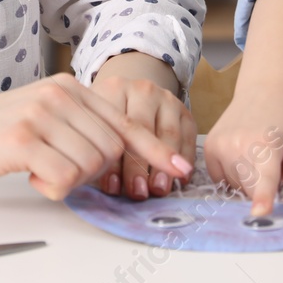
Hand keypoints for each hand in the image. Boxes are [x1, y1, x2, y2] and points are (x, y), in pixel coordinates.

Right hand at [0, 73, 192, 199]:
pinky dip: (52, 187)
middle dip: (94, 173)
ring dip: (70, 181)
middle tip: (58, 172)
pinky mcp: (22, 138)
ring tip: (39, 170)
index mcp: (70, 88)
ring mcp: (41, 114)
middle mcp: (59, 94)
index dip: (156, 149)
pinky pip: (64, 176)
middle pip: (112, 149)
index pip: (125, 122)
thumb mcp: (44, 119)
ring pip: (91, 165)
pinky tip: (30, 176)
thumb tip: (118, 154)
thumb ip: (80, 128)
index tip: (181, 169)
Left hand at [86, 74, 197, 200]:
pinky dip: (184, 160)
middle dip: (140, 166)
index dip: (114, 161)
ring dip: (164, 166)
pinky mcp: (184, 111)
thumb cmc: (106, 118)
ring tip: (159, 189)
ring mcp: (166, 98)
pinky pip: (188, 136)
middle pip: (142, 130)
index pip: (113, 127)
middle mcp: (142, 90)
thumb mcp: (94, 123)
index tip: (113, 188)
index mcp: (113, 89)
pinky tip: (179, 180)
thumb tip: (105, 186)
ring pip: (168, 133)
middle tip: (138, 192)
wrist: (131, 95)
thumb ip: (95, 148)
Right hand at [204, 91, 282, 216]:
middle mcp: (238, 145)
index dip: (263, 199)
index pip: (265, 180)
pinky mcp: (208, 147)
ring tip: (255, 156)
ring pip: (234, 187)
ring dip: (246, 183)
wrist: (263, 89)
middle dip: (261, 190)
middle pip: (249, 191)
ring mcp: (220, 146)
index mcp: (266, 145)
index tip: (259, 214)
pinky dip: (231, 176)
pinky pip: (220, 179)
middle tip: (271, 166)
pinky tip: (241, 157)